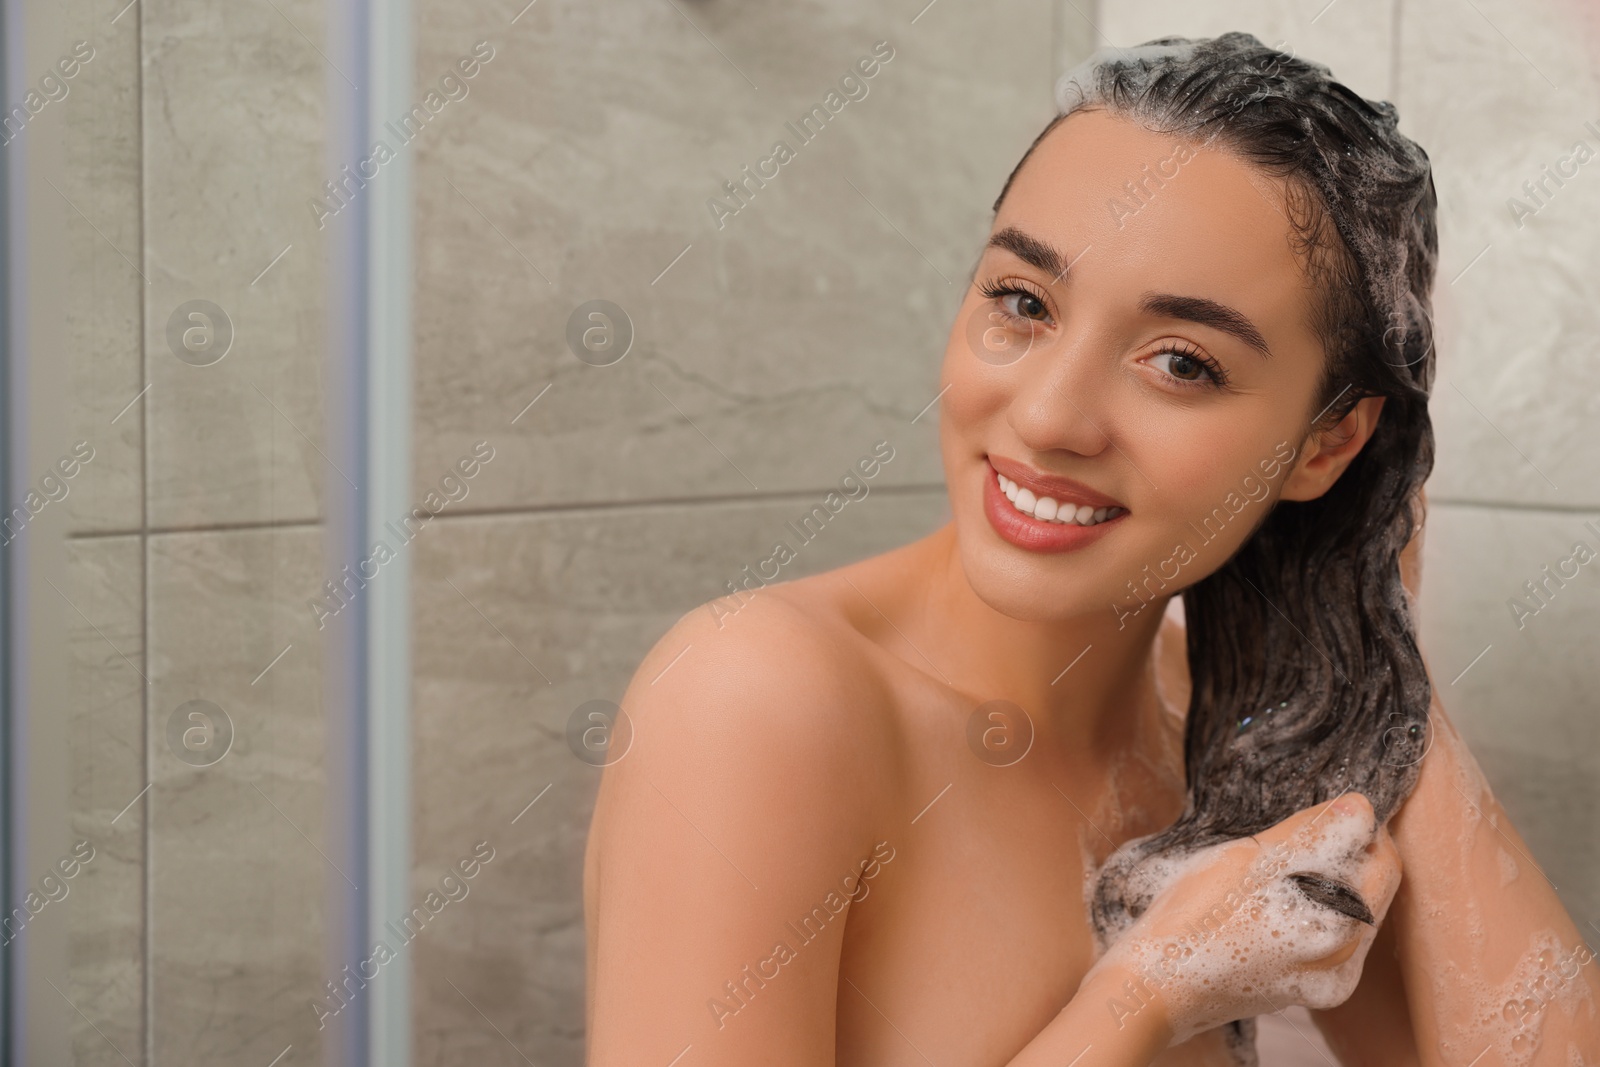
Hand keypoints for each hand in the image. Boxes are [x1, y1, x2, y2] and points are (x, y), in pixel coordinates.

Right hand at [1084, 792, 1402, 1045]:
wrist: (1151, 990)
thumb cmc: (1191, 923)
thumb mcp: (1249, 860)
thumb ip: (1311, 834)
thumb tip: (1359, 808)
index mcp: (1339, 933)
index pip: (1384, 865)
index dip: (1363, 827)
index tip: (1331, 807)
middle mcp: (1342, 967)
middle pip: (1369, 893)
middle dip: (1343, 856)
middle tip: (1297, 832)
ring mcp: (1321, 984)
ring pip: (1346, 915)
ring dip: (1326, 882)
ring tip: (1275, 865)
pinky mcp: (1299, 991)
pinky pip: (1324, 938)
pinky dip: (1308, 909)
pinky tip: (1267, 897)